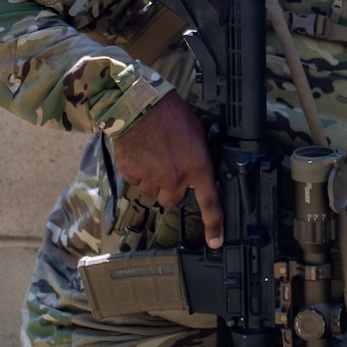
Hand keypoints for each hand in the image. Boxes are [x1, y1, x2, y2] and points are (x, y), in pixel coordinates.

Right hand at [109, 92, 222, 247]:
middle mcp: (175, 177)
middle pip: (172, 200)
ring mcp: (151, 177)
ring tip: (154, 155)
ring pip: (152, 191)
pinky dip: (137, 172)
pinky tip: (141, 154)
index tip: (215, 242)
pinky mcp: (131, 173)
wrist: (140, 105)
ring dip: (153, 180)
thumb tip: (198, 172)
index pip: (209, 203)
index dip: (214, 225)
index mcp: (197, 168)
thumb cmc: (172, 115)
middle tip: (168, 168)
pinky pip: (135, 181)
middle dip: (170, 189)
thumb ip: (198, 161)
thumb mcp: (197, 137)